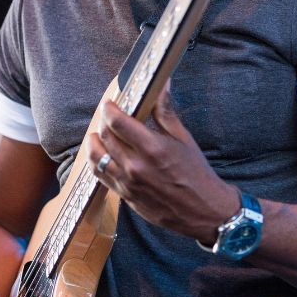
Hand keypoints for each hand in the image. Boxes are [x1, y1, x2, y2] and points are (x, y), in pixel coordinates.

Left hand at [88, 82, 239, 242]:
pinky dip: (97, 162)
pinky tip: (103, 155)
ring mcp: (127, 183)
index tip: (110, 103)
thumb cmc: (197, 173)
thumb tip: (161, 86)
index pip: (118, 122)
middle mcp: (136, 166)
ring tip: (98, 135)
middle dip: (103, 122)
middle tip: (107, 116)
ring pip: (97, 157)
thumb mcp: (185, 139)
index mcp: (153, 148)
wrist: (203, 210)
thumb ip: (166, 112)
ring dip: (94, 142)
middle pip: (105, 137)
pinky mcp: (124, 196)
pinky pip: (101, 176)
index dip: (109, 109)